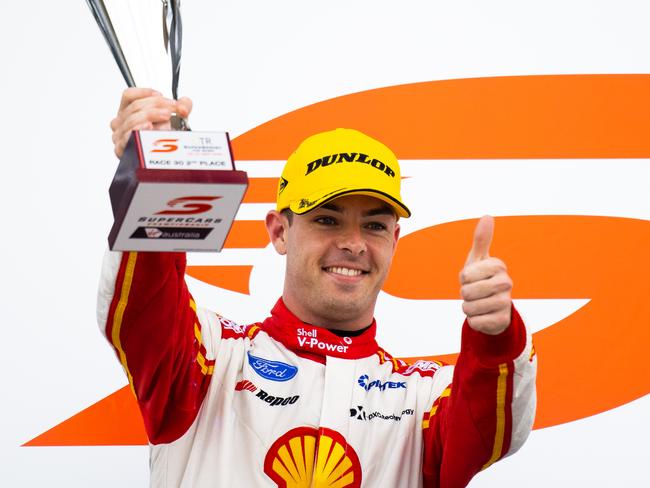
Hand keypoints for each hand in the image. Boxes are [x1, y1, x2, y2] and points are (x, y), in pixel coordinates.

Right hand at [109, 88, 192, 157]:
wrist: (163, 160)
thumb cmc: (164, 139)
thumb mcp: (176, 118)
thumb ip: (183, 106)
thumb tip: (183, 107)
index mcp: (128, 112)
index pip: (129, 96)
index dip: (144, 92)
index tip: (160, 95)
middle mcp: (121, 123)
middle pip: (134, 107)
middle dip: (156, 105)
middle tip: (171, 109)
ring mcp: (120, 136)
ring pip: (132, 119)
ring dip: (151, 115)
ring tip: (166, 117)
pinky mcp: (122, 150)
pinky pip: (127, 136)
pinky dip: (138, 129)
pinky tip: (148, 127)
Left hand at [459, 216, 512, 334]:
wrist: (494, 307)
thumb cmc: (481, 278)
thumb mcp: (478, 259)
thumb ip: (482, 239)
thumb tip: (488, 216)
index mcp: (498, 266)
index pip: (465, 275)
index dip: (464, 279)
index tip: (473, 277)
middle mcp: (506, 283)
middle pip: (466, 292)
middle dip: (465, 294)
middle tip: (474, 292)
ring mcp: (505, 303)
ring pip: (468, 308)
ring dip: (468, 308)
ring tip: (478, 303)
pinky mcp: (501, 321)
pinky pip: (474, 322)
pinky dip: (473, 321)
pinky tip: (483, 316)